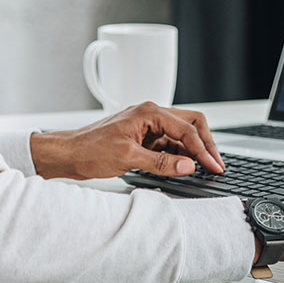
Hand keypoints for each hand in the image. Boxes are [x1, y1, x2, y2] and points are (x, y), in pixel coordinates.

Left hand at [30, 102, 224, 179]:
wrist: (69, 154)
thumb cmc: (90, 149)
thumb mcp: (127, 158)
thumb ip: (160, 162)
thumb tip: (188, 166)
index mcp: (149, 112)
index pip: (187, 129)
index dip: (203, 150)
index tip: (213, 166)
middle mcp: (150, 116)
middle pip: (190, 124)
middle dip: (204, 144)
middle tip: (215, 165)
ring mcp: (147, 127)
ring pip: (181, 135)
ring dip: (192, 152)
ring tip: (203, 170)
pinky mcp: (143, 140)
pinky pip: (169, 145)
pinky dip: (179, 156)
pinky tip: (183, 168)